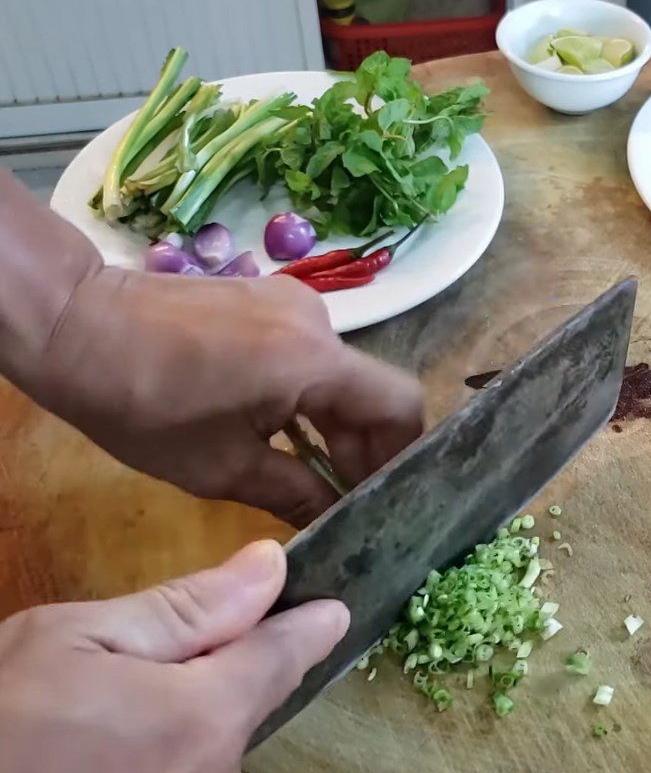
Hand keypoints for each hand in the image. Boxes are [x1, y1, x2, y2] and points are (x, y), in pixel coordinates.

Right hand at [0, 541, 348, 772]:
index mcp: (203, 716)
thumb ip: (186, 607)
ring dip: (209, 688)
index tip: (337, 601)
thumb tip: (270, 567)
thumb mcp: (80, 637)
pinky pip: (191, 756)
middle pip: (254, 692)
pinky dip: (180, 723)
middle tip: (218, 612)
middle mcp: (213, 771)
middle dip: (243, 650)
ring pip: (221, 726)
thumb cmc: (1, 712)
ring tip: (151, 666)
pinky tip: (129, 714)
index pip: (285, 655)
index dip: (311, 621)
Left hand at [1, 172, 422, 525]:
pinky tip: (284, 431)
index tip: (384, 497)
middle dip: (363, 449)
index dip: (402, 455)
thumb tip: (335, 520)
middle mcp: (319, 323)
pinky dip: (308, 397)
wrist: (78, 324)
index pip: (400, 404)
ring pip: (339, 375)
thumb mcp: (221, 467)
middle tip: (346, 501)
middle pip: (369, 391)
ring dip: (333, 425)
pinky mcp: (269, 301)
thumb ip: (293, 494)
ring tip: (315, 475)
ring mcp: (294, 304)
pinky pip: (309, 356)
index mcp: (314, 361)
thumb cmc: (144, 404)